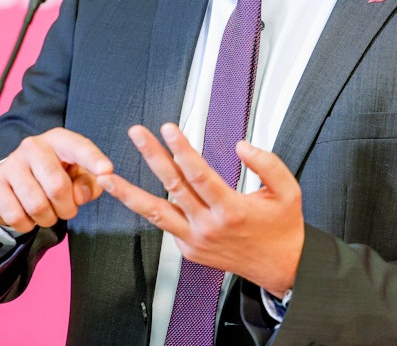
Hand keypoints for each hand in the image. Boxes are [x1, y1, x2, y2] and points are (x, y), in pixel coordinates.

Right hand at [0, 127, 113, 233]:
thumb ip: (90, 183)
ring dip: (48, 218)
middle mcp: (33, 146)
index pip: (78, 147)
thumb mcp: (77, 176)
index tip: (107, 171)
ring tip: (48, 213)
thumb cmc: (54, 176)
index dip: (94, 160)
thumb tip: (83, 193)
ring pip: (36, 205)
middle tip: (67, 211)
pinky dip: (27, 225)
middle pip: (57, 186)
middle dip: (67, 208)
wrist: (13, 182)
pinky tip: (29, 216)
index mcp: (58, 139)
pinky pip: (16, 216)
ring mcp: (11, 163)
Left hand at [97, 123, 303, 297]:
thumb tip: (241, 147)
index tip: (169, 129)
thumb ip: (267, 164)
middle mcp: (208, 227)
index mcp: (232, 210)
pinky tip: (136, 193)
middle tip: (138, 134)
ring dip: (129, 193)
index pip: (199, 175)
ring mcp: (195, 241)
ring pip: (155, 214)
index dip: (182, 149)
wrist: (281, 268)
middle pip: (172, 187)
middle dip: (152, 156)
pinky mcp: (188, 250)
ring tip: (108, 177)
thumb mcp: (288, 191)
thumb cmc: (282, 228)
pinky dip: (150, 209)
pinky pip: (166, 225)